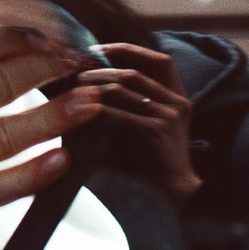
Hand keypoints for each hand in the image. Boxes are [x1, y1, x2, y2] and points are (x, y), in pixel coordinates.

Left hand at [76, 43, 199, 199]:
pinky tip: (79, 111)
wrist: (166, 199)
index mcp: (178, 99)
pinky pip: (119, 113)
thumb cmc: (146, 165)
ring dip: (92, 87)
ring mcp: (169, 116)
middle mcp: (177, 103)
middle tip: (72, 75)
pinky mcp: (156, 132)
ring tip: (70, 91)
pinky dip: (96, 109)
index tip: (97, 50)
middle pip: (132, 73)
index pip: (159, 61)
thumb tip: (82, 84)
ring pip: (123, 87)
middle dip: (98, 72)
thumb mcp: (142, 128)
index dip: (128, 50)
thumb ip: (125, 105)